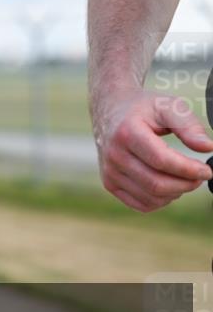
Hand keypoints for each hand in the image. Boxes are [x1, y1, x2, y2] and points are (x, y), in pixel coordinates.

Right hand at [94, 90, 212, 211]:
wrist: (110, 111)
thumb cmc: (142, 109)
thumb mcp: (168, 107)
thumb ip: (189, 126)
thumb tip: (207, 147)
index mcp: (127, 133)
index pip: (162, 161)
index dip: (189, 170)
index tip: (207, 170)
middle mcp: (114, 155)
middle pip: (156, 184)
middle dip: (186, 184)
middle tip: (200, 176)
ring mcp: (109, 172)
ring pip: (151, 198)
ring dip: (176, 192)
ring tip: (183, 178)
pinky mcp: (109, 183)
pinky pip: (142, 204)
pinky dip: (162, 200)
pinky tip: (168, 185)